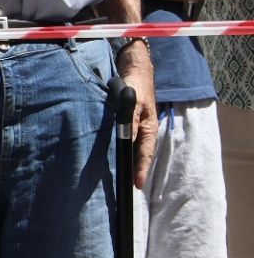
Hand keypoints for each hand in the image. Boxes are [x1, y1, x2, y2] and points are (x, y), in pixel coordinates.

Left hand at [117, 41, 158, 187]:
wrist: (134, 72)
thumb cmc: (135, 87)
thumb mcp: (132, 103)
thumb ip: (130, 120)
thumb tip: (127, 139)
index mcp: (148, 129)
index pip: (145, 154)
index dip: (141, 170)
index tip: (137, 185)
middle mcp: (142, 131)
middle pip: (138, 154)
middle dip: (132, 170)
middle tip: (124, 186)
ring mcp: (134, 127)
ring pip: (129, 148)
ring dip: (124, 160)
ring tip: (116, 176)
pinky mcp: (125, 123)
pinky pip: (122, 139)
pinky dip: (118, 148)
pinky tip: (109, 155)